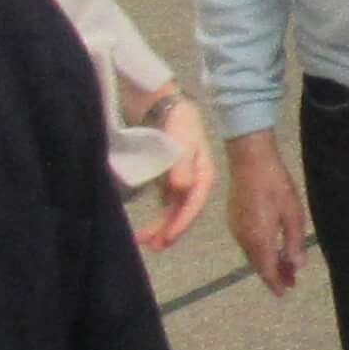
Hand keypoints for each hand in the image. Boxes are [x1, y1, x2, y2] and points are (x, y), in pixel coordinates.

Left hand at [129, 90, 214, 253]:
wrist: (161, 103)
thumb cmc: (176, 119)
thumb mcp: (180, 139)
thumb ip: (180, 165)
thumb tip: (181, 190)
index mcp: (203, 173)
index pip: (194, 202)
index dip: (182, 221)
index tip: (168, 237)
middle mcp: (193, 180)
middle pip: (183, 210)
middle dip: (170, 229)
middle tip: (154, 246)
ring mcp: (179, 181)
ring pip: (172, 210)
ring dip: (161, 226)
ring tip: (145, 241)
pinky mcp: (165, 179)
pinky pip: (163, 204)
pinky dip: (155, 216)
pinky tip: (145, 227)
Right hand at [222, 128, 309, 295]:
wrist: (250, 161)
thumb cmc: (276, 185)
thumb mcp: (293, 214)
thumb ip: (294, 242)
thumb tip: (296, 266)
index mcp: (259, 239)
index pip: (267, 269)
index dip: (276, 283)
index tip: (285, 292)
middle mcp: (244, 238)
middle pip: (258, 264)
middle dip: (274, 274)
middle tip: (290, 282)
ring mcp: (236, 229)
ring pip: (252, 254)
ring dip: (267, 262)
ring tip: (284, 267)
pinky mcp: (234, 220)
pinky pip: (247, 243)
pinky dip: (259, 251)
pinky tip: (270, 248)